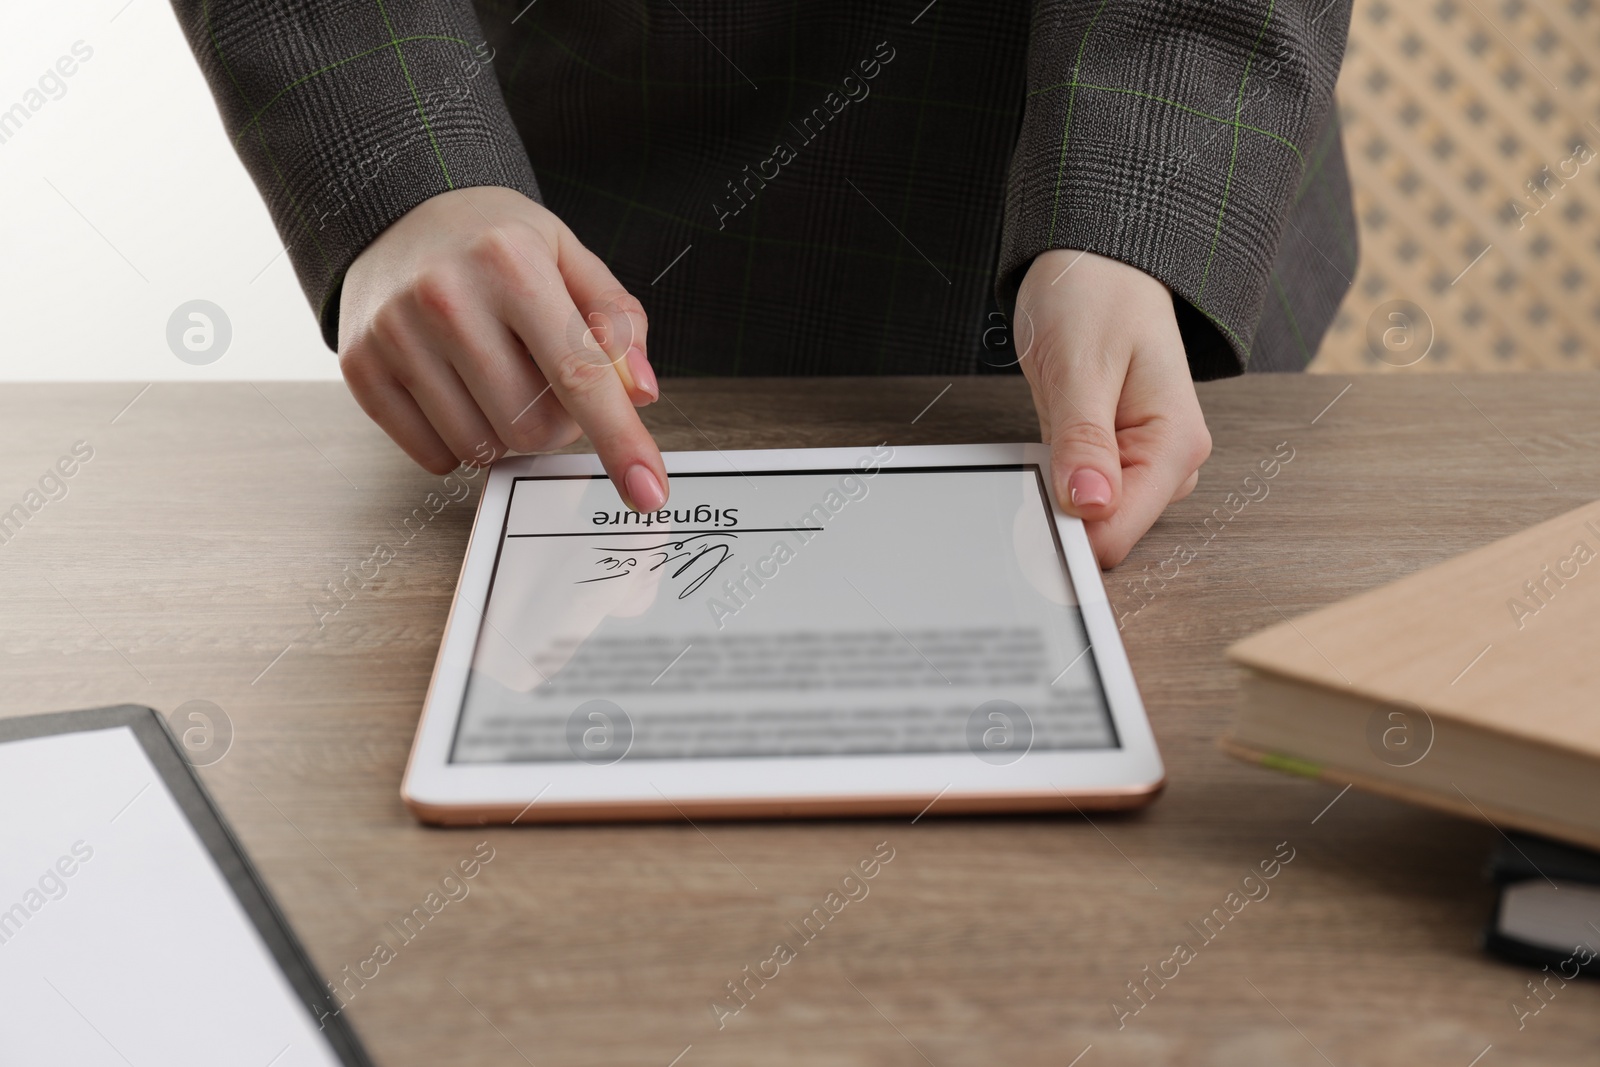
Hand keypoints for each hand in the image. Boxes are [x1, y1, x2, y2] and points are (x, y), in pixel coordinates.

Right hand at [338, 186, 668, 510]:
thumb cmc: (493, 243)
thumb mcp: (567, 256)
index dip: (620, 440)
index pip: (579, 374)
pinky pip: (434, 455)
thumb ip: (616, 322)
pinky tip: (456, 391)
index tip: (648, 491)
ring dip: (506, 434)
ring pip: (482, 448)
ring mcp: (396, 334)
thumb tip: (641, 393)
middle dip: (557, 425)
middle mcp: (446, 296)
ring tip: (496, 378)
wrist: (394, 214)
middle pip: (532, 428)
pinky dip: (458, 442)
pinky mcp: (362, 367)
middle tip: (544, 382)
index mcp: (510, 263)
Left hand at [1016, 250, 1211, 567]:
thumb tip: (1089, 506)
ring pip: (1090, 515)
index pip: (1120, 531)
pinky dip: (1054, 472)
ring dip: (1056, 484)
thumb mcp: (1081, 365)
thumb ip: (1083, 441)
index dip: (1068, 530)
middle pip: (1105, 530)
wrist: (1099, 261)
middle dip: (1060, 504)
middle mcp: (1169, 461)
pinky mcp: (1116, 457)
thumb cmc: (1097, 294)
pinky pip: (1078, 491)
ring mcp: (1143, 461)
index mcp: (1175, 444)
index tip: (1028, 509)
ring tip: (1052, 421)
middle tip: (1040, 442)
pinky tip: (1052, 434)